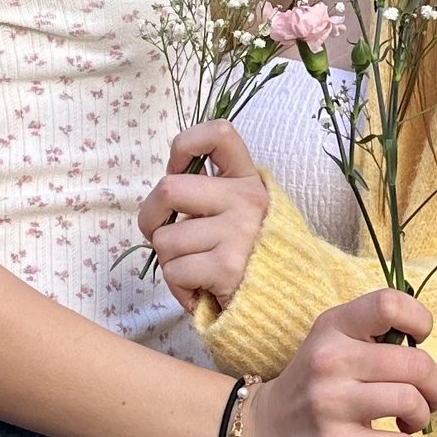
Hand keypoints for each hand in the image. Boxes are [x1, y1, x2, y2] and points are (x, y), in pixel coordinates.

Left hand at [138, 121, 267, 313]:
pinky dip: (178, 285)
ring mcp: (238, 232)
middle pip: (168, 189)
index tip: (177, 169)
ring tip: (195, 268)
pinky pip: (173, 271)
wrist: (285, 302)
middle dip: (150, 217)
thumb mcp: (241, 213)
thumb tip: (164, 193)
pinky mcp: (227, 267)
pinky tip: (201, 287)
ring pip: (164, 239)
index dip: (185, 145)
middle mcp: (246, 200)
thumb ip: (210, 193)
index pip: (219, 133)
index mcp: (248, 180)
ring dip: (169, 260)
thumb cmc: (249, 256)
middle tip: (160, 234)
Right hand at [238, 291, 436, 436]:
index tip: (419, 343)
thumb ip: (371, 337)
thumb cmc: (310, 387)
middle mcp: (329, 360)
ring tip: (411, 423)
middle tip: (430, 398)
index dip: (420, 321)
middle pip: (415, 363)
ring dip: (423, 417)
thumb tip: (424, 346)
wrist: (259, 435)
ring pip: (410, 401)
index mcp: (332, 327)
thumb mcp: (329, 345)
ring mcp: (329, 404)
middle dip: (436, 386)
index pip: (388, 304)